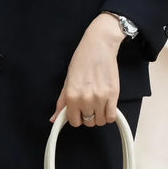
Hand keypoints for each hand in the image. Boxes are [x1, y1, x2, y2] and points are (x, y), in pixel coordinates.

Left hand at [50, 13, 123, 127]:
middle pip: (88, 122)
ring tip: (99, 104)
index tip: (80, 112)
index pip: (75, 122)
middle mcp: (85, 99)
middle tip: (90, 104)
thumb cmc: (82, 61)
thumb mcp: (67, 81)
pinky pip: (111, 117)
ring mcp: (100, 97)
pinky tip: (107, 107)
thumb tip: (54, 119)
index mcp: (72, 96)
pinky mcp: (113, 94)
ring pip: (100, 121)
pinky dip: (109, 115)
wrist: (99, 46)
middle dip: (89, 116)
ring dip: (99, 115)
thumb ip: (62, 102)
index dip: (78, 118)